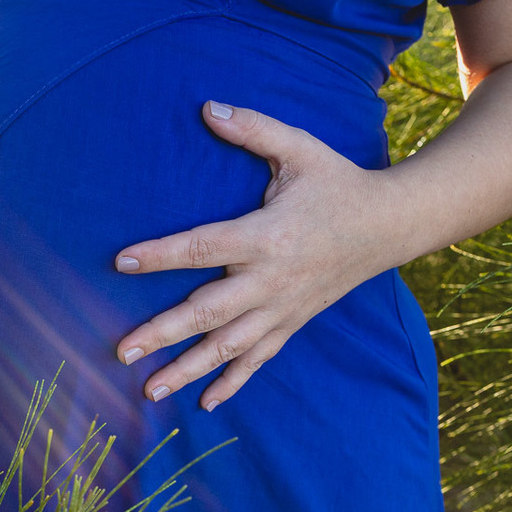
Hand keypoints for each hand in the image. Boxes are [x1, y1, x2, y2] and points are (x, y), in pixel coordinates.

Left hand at [115, 101, 398, 410]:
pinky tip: (204, 405)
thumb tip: (207, 107)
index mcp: (266, 236)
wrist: (390, 225)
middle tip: (121, 351)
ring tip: (149, 390)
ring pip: (229, 348)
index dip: (160, 256)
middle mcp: (271, 280)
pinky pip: (258, 360)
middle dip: (163, 334)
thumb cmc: (336, 183)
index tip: (120, 262)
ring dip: (188, 370)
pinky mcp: (292, 324)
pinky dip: (233, 383)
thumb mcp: (299, 148)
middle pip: (208, 313)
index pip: (202, 247)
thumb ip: (253, 129)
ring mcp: (282, 309)